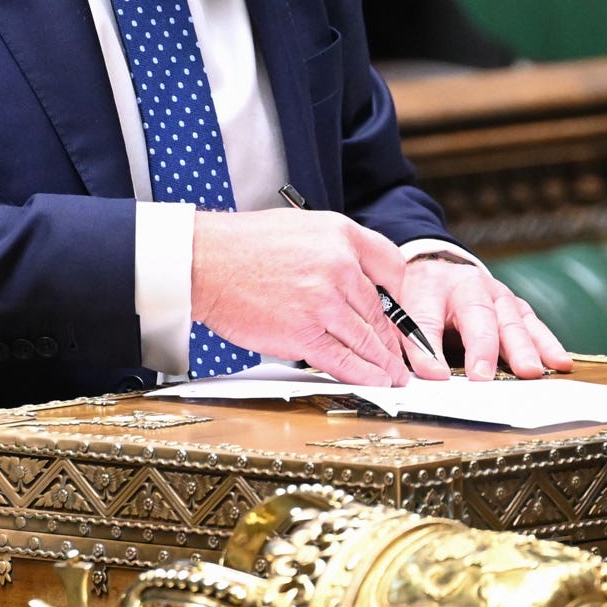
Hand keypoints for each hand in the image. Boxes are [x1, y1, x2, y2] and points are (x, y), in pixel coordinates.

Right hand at [190, 209, 416, 385]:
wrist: (204, 262)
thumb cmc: (243, 245)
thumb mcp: (300, 225)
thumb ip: (334, 247)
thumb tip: (355, 277)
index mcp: (340, 235)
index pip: (392, 266)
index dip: (401, 294)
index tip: (401, 313)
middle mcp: (339, 266)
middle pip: (382, 310)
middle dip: (394, 339)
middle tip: (402, 354)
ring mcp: (323, 303)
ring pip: (368, 339)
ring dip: (385, 362)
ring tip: (394, 374)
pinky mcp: (304, 334)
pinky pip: (345, 360)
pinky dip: (365, 374)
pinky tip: (377, 380)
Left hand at [396, 255, 571, 380]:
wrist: (437, 269)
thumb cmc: (416, 298)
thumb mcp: (398, 313)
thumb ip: (403, 341)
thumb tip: (419, 377)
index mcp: (428, 286)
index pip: (425, 317)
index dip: (427, 346)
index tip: (434, 375)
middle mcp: (466, 285)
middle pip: (477, 315)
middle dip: (481, 347)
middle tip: (482, 376)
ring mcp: (496, 294)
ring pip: (510, 319)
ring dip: (522, 347)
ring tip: (530, 372)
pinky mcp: (515, 306)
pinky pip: (533, 324)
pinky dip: (547, 344)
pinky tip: (559, 362)